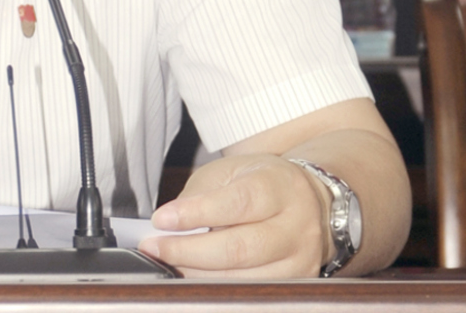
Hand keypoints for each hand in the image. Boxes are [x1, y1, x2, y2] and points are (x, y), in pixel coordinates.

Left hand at [138, 153, 328, 278]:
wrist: (310, 202)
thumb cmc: (260, 183)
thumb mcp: (230, 171)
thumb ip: (201, 195)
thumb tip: (168, 226)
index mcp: (279, 186)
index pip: (236, 203)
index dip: (196, 214)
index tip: (161, 220)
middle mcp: (296, 226)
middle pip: (240, 248)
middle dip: (190, 252)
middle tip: (155, 248)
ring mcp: (300, 260)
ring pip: (245, 278)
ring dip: (199, 274)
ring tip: (168, 264)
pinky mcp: (298, 284)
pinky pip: (253, 293)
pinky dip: (218, 288)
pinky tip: (195, 278)